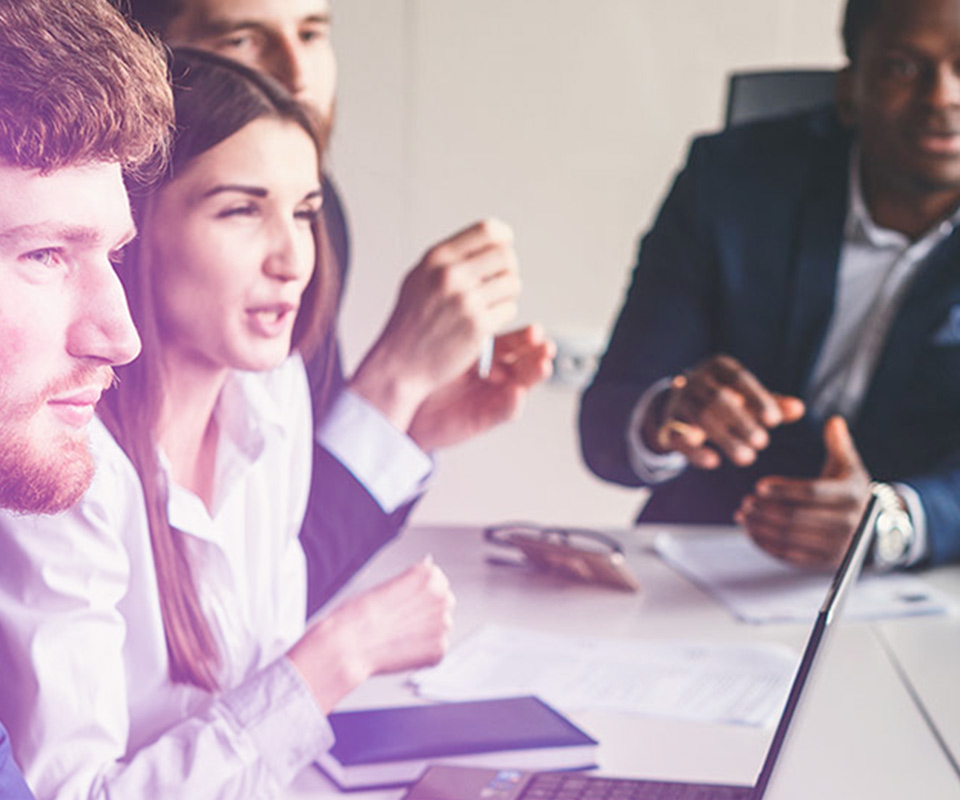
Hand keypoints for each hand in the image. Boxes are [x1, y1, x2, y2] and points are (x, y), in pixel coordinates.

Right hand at [286, 558, 453, 712]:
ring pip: (439, 627)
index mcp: (430, 576)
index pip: (437, 580)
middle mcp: (442, 597)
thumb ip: (410, 585)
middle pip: (442, 602)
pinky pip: (435, 650)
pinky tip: (401, 650)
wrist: (347, 646)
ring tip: (397, 637)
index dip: (418, 593)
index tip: (406, 601)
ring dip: (424, 632)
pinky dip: (421, 653)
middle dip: (425, 612)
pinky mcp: (439, 650)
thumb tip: (420, 590)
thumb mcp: (385, 586)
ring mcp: (443, 624)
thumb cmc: (357, 615)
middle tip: (400, 621)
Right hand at [349, 219, 520, 432]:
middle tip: (499, 283)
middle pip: (506, 256)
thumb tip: (490, 238)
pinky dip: (502, 315)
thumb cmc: (410, 322)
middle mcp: (451, 275)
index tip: (504, 247)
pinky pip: (509, 309)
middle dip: (508, 269)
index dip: (503, 239)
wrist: (399, 363)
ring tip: (490, 304)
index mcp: (437, 258)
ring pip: (512, 283)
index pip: (487, 231)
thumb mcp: (420, 277)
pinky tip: (486, 322)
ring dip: (507, 294)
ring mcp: (466, 301)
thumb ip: (449, 258)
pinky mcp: (477, 326)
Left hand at [408, 325, 554, 450]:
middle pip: (523, 362)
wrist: (402, 400)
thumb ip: (458, 320)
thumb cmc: (419, 369)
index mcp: (485, 353)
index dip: (526, 338)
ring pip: (520, 384)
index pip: (513, 343)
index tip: (535, 329)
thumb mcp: (440, 340)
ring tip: (543, 365)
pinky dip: (512, 403)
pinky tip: (517, 393)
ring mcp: (490, 395)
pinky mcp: (484, 417)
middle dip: (537, 354)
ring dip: (533, 375)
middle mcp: (493, 373)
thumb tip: (469, 288)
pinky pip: (503, 411)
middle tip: (545, 346)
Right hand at [645, 354, 803, 468]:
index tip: (776, 421)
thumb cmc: (725, 399)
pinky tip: (714, 462)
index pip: (739, 378)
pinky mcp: (666, 423)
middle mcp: (695, 379)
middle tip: (763, 443)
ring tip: (747, 458)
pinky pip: (679, 437)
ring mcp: (678, 400)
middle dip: (741, 422)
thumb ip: (772, 404)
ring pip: (700, 418)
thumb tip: (800, 409)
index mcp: (718, 366)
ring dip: (725, 439)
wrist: (677, 405)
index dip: (758, 398)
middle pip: (718, 399)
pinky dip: (695, 450)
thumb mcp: (747, 397)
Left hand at [735, 416, 871, 568]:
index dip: (783, 490)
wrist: (872, 527)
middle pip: (797, 518)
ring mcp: (837, 546)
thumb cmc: (850, 489)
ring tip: (742, 514)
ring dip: (761, 527)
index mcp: (851, 495)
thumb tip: (834, 420)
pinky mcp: (824, 563)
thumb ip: (839, 443)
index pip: (812, 493)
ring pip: (790, 538)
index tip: (758, 486)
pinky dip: (766, 544)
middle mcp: (848, 523)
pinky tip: (750, 531)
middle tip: (745, 501)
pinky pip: (790, 555)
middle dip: (766, 510)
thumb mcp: (849, 465)